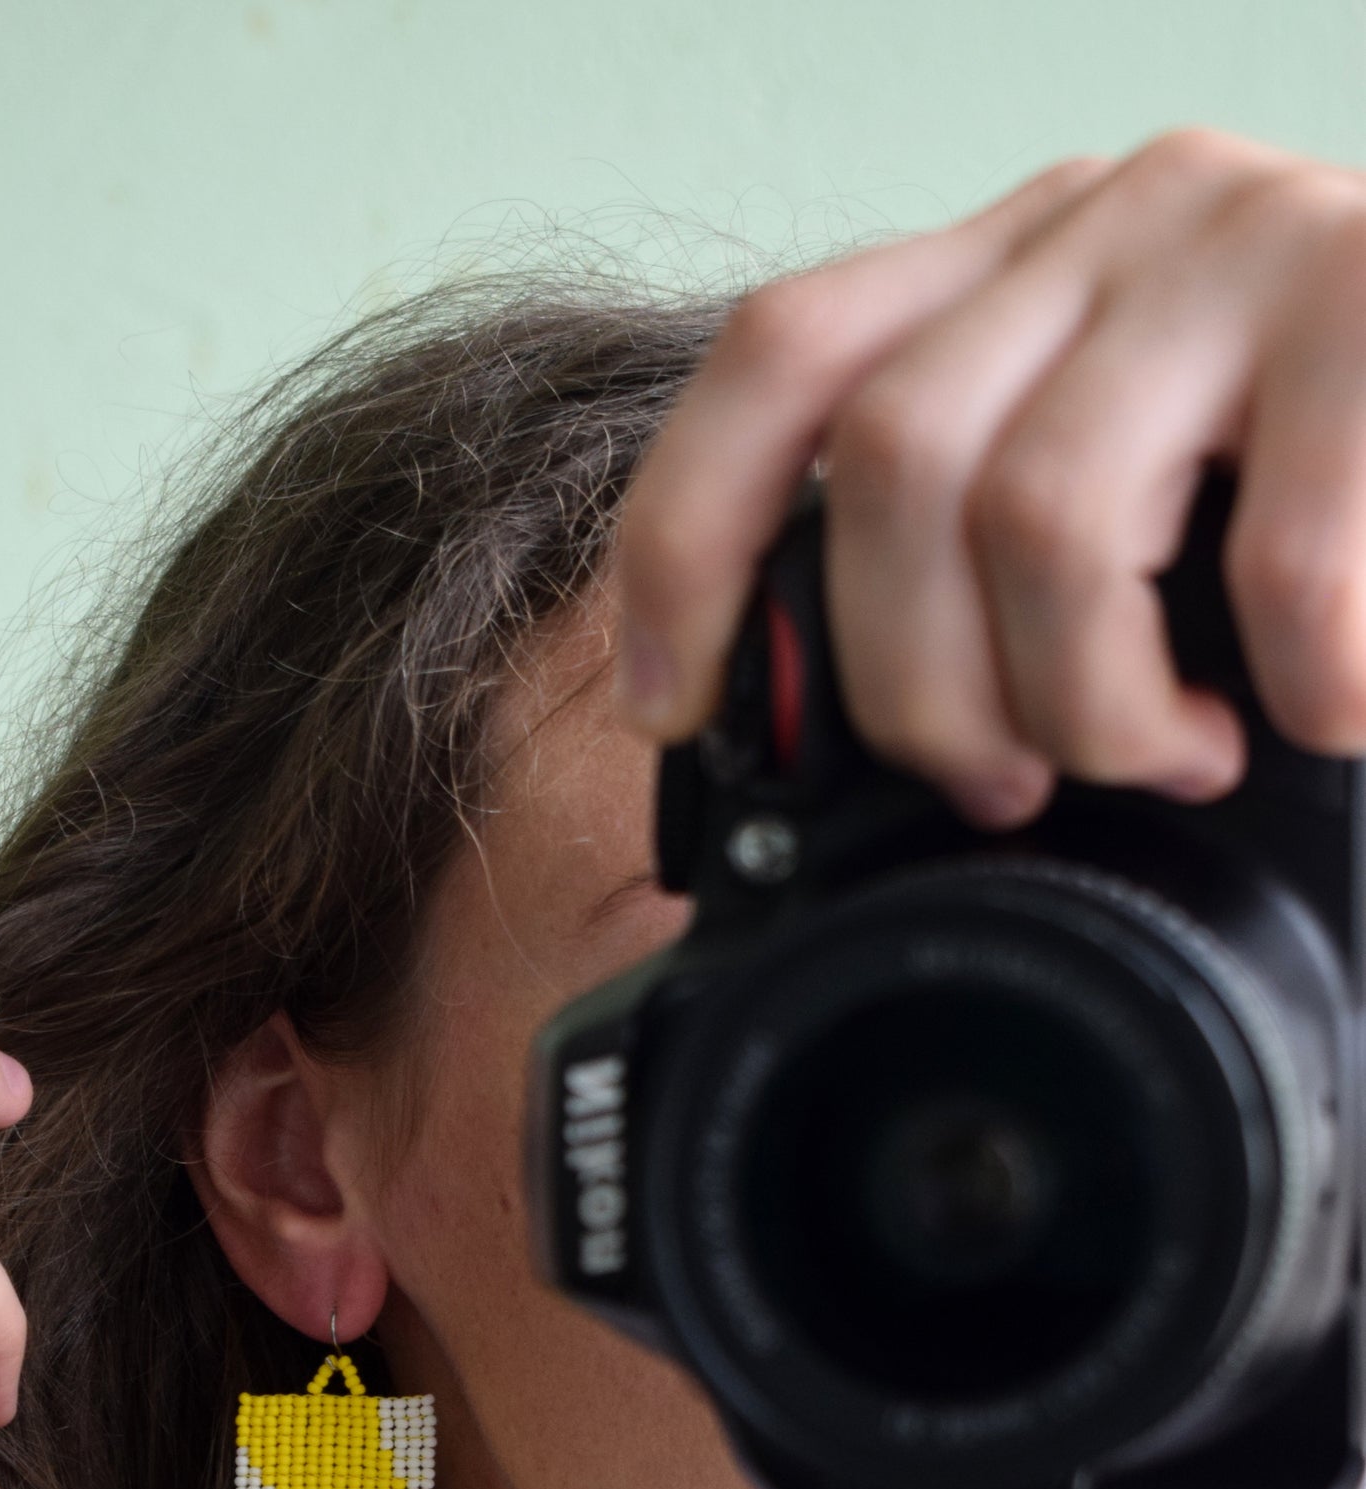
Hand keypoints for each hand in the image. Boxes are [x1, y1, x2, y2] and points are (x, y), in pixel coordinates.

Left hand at [616, 131, 1365, 822]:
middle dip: (919, 691)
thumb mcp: (1145, 489)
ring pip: (1041, 517)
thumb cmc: (1343, 479)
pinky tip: (1319, 713)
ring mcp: (1249, 245)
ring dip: (1085, 705)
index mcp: (1023, 265)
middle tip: (1005, 783)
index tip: (676, 707)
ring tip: (1166, 755)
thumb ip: (1001, 551)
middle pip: (888, 467)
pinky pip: (1281, 559)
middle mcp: (1112, 218)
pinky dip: (1290, 689)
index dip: (688, 543)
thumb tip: (818, 741)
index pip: (781, 359)